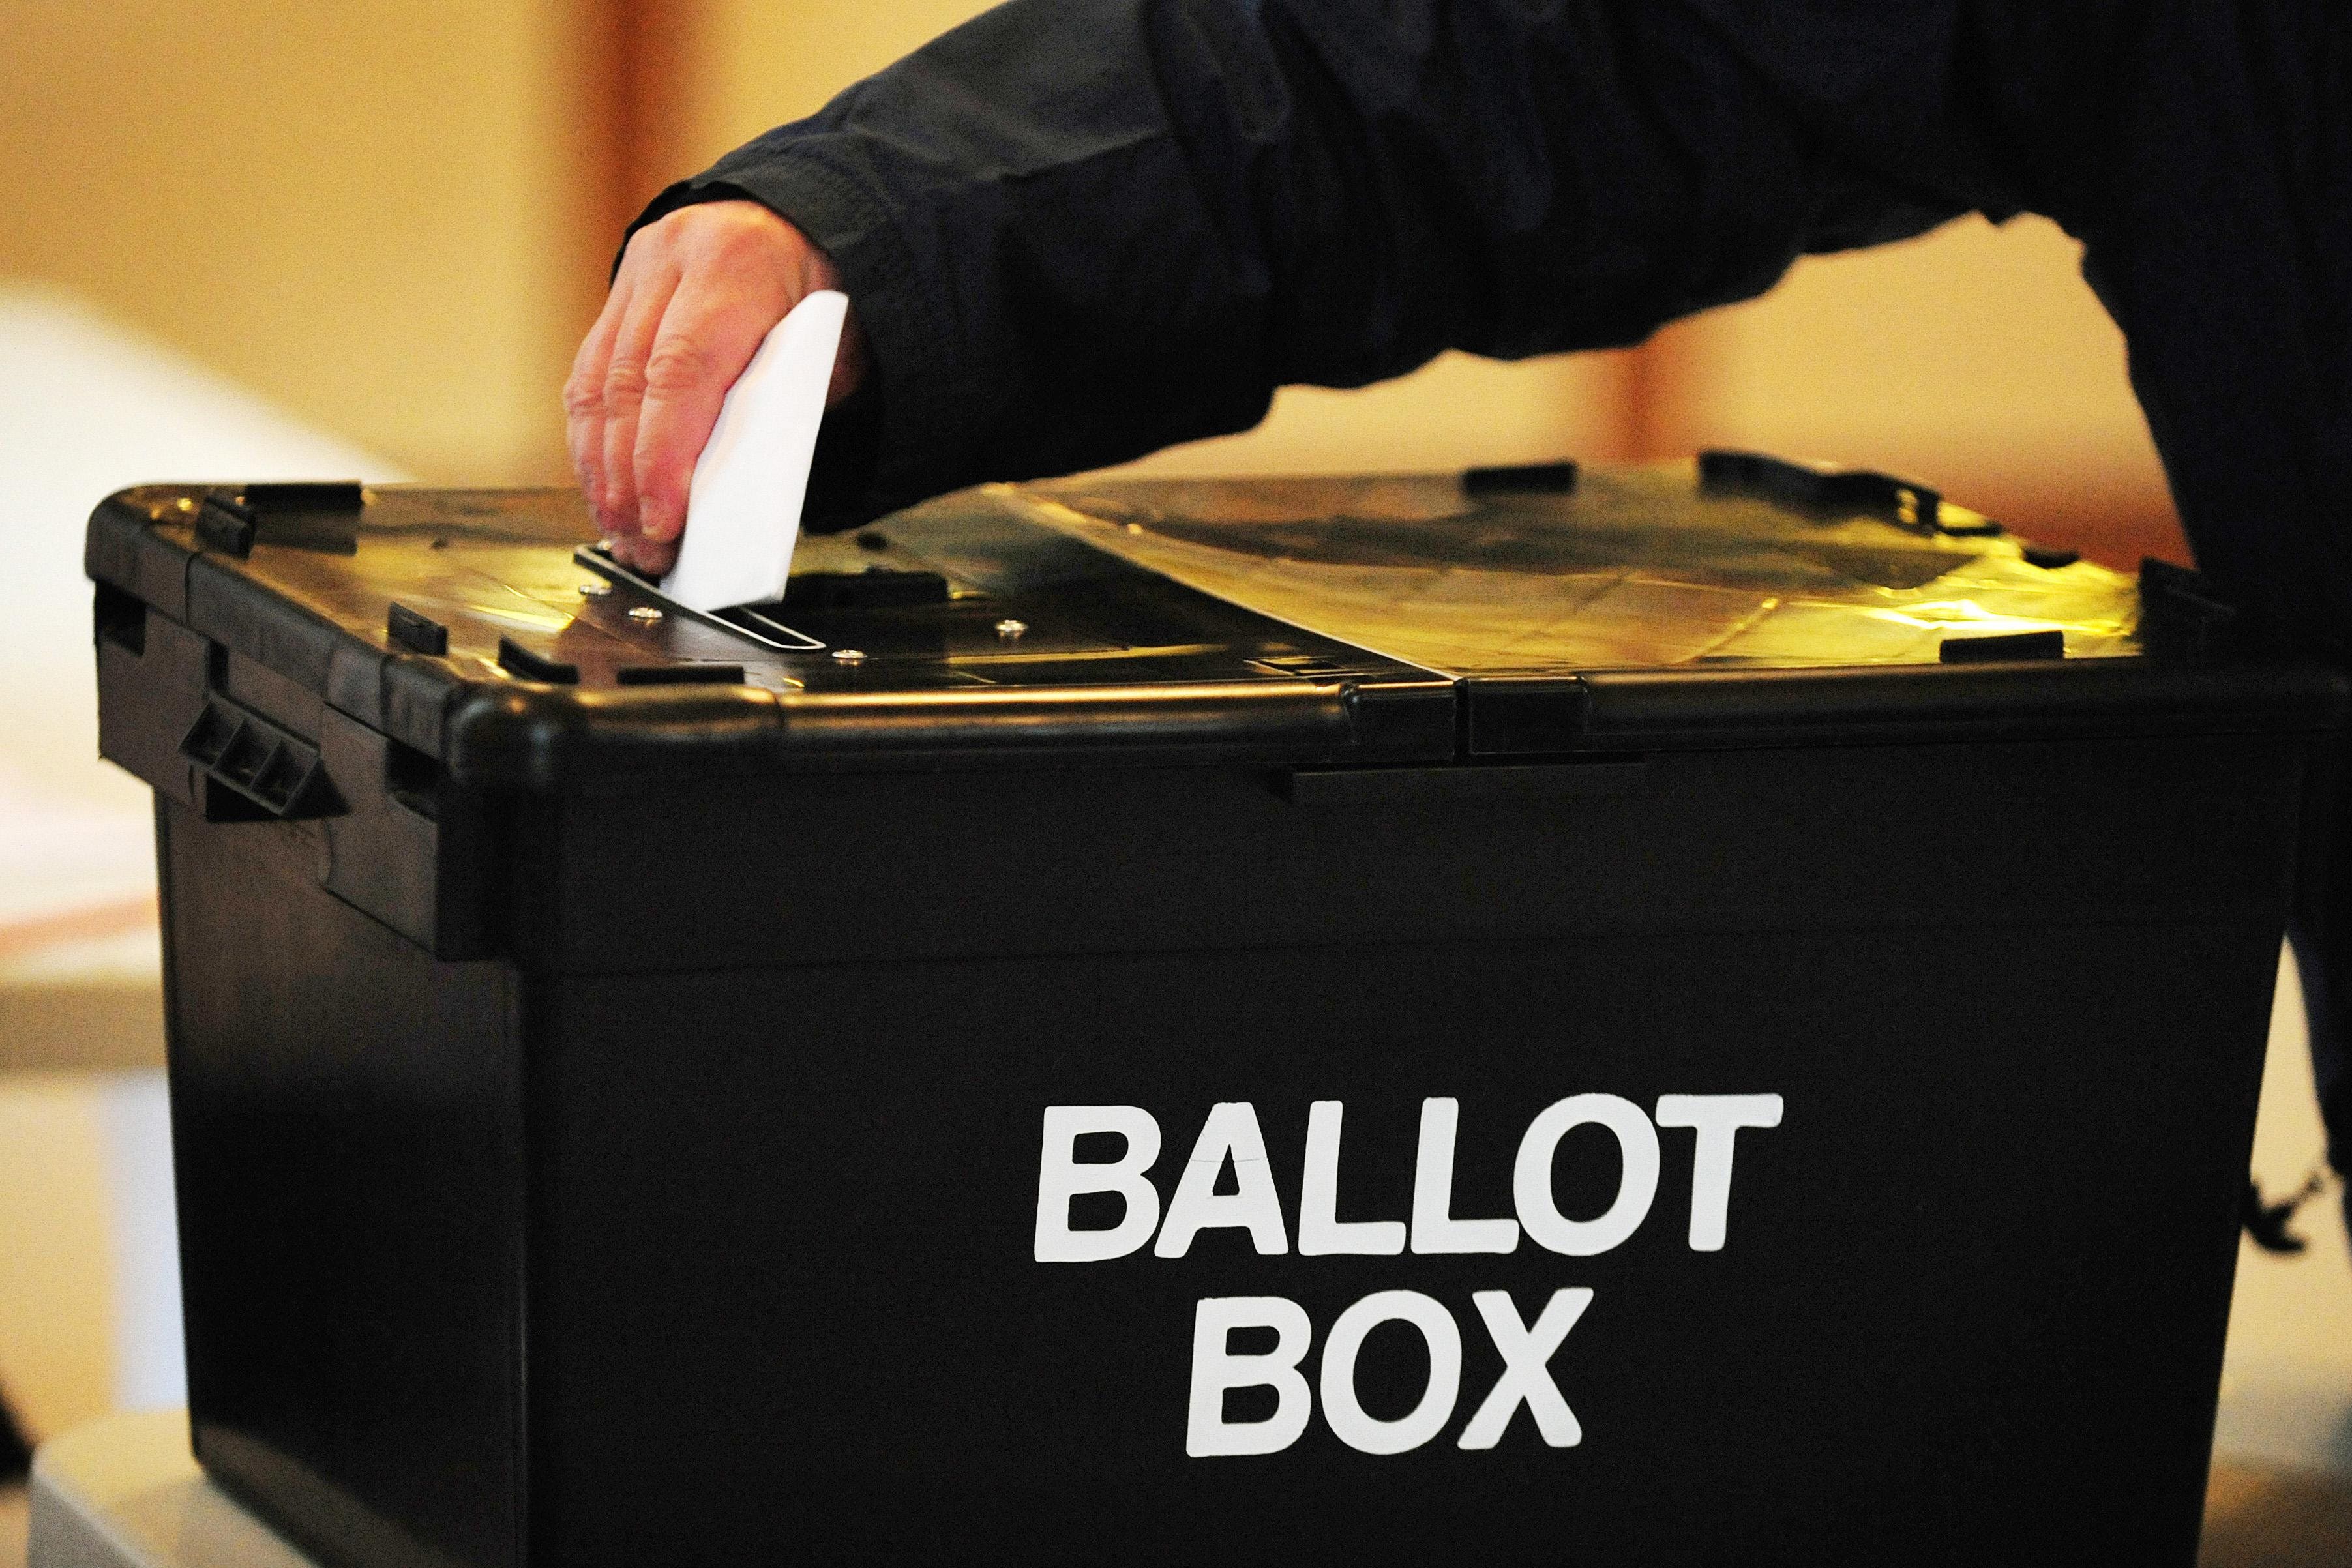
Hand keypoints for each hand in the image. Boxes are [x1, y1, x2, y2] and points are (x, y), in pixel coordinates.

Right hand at [566, 200, 865, 576]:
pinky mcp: (618, 292)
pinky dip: (593, 439)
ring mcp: (638, 271)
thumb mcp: (830, 351)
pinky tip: (604, 486)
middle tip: (643, 547)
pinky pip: (590, 375)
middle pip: (628, 385)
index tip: (663, 522)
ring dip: (600, 469)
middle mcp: (673, 258)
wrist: (808, 220)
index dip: (662, 458)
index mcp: (736, 265)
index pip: (681, 373)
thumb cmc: (826, 295)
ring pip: (595, 383)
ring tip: (620, 531)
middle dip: (627, 481)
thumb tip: (730, 497)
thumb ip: (782, 410)